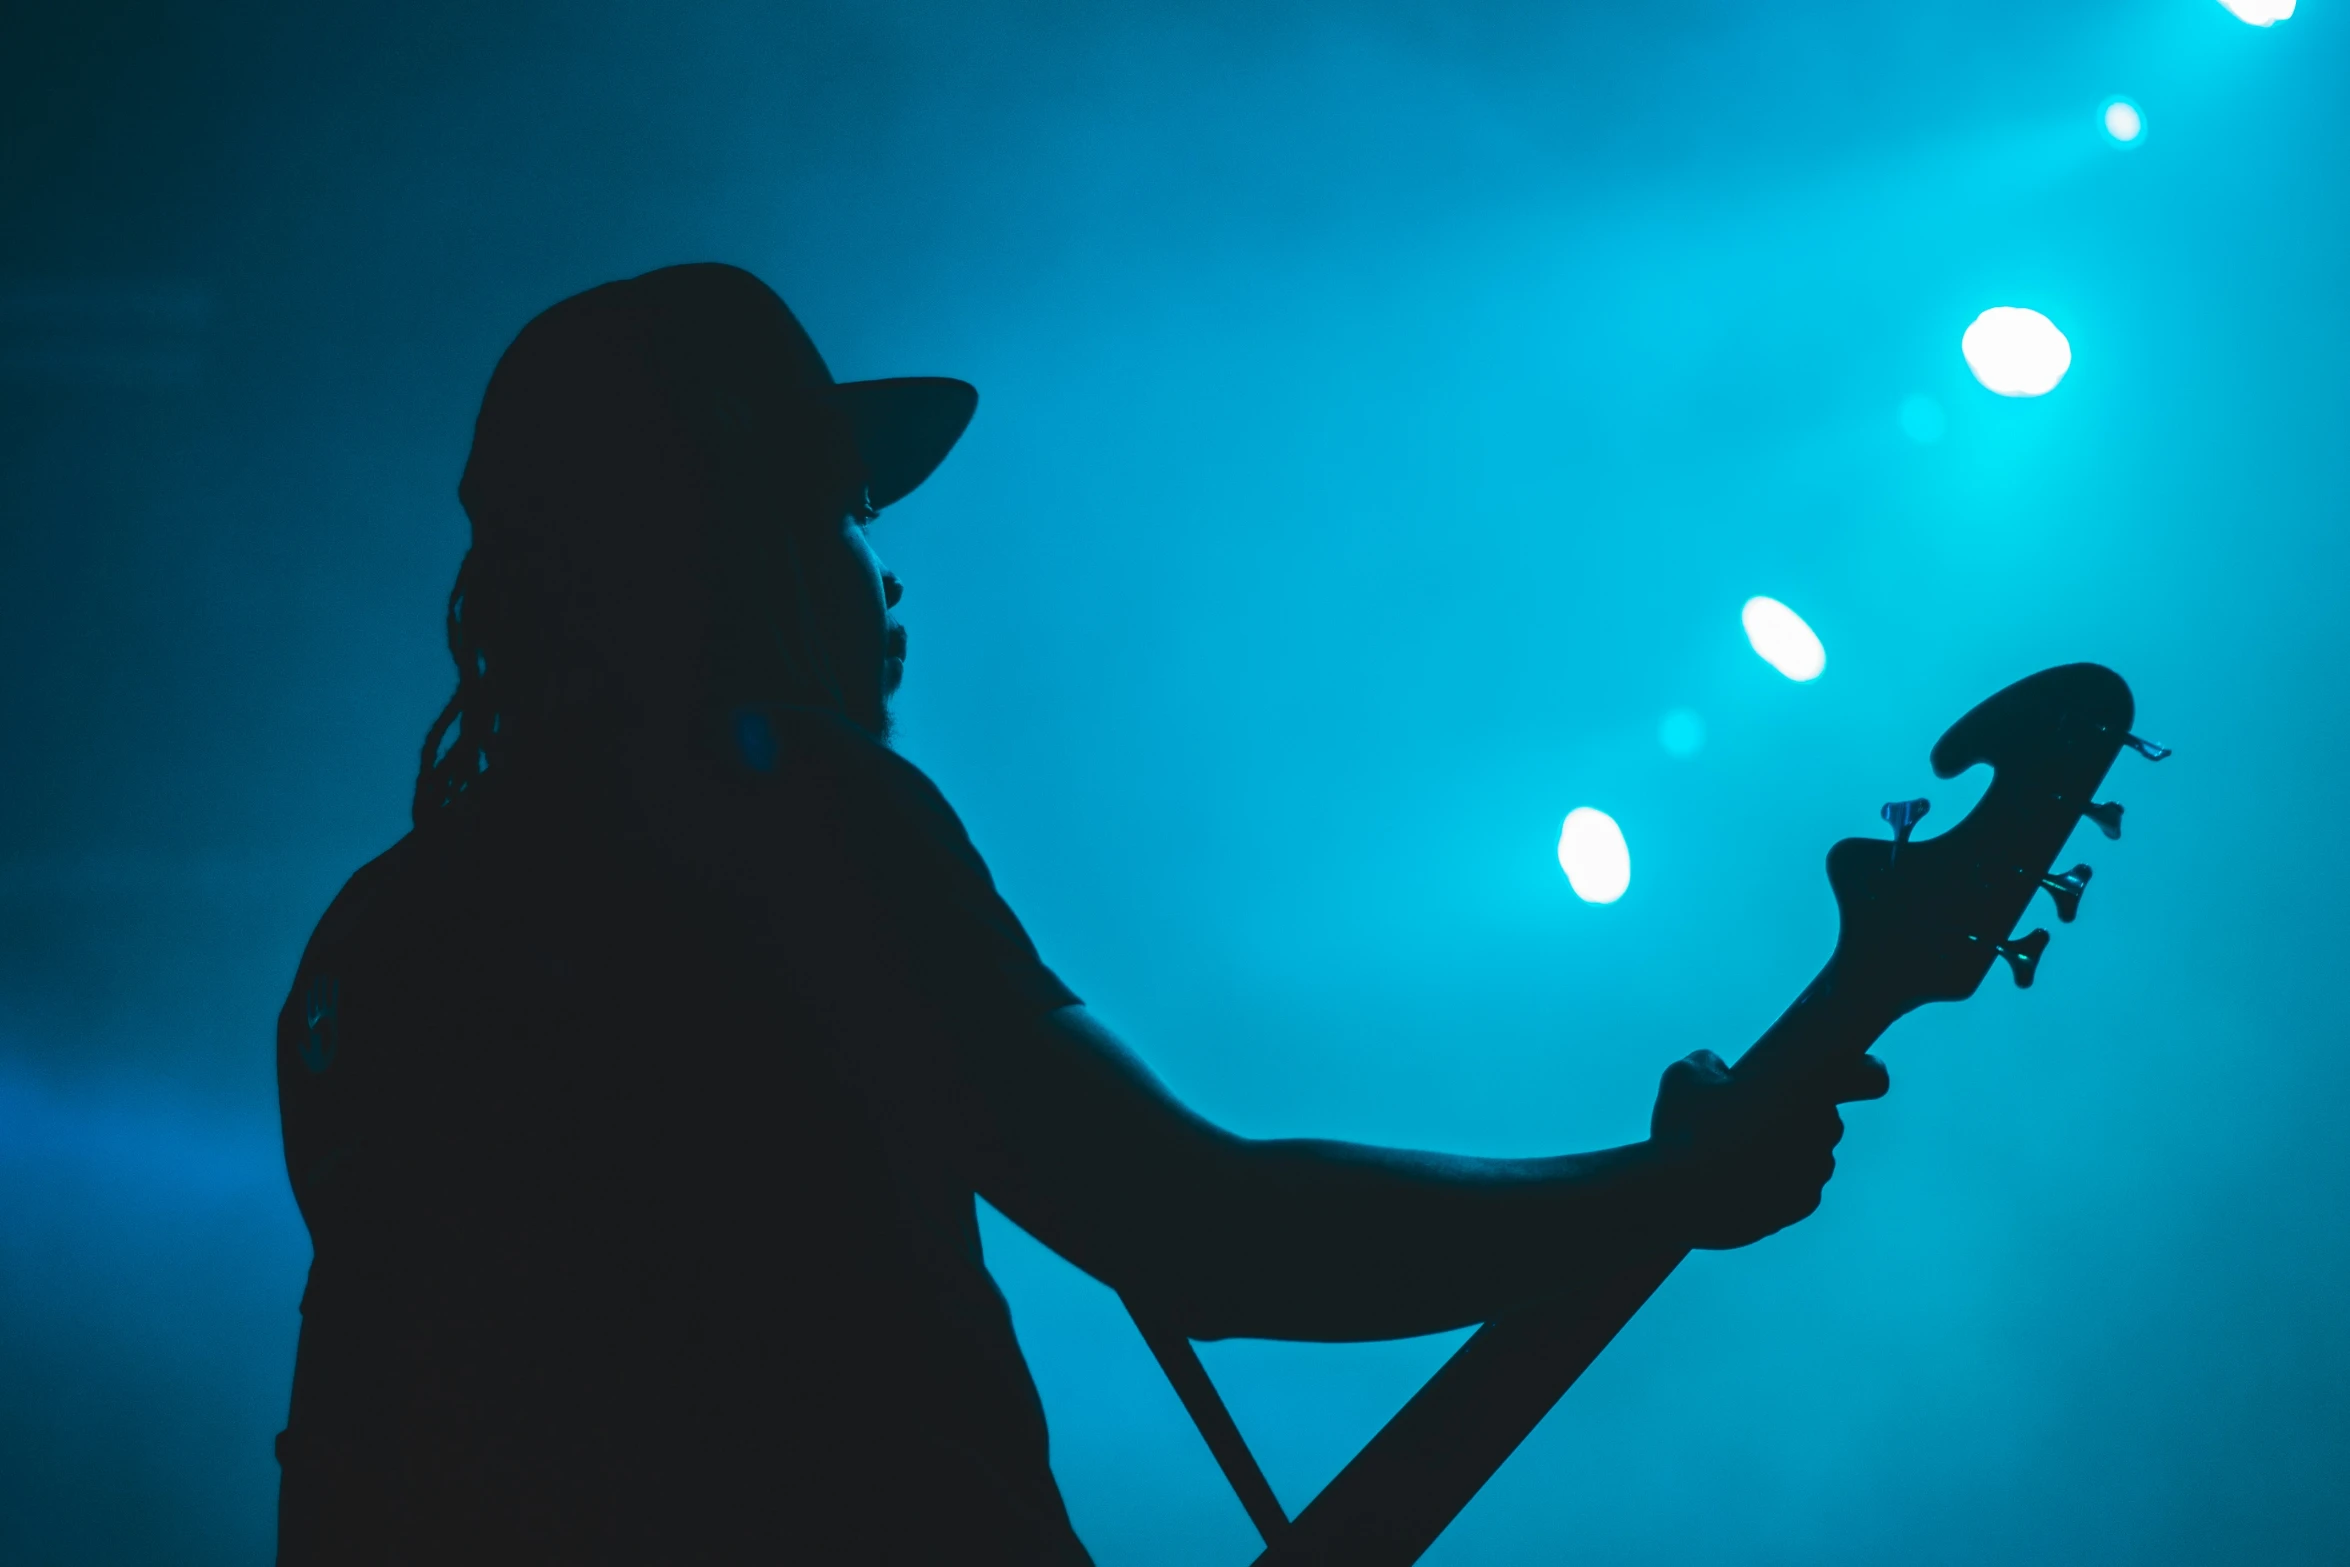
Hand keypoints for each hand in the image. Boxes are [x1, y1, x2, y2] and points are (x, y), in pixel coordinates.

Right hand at [1647, 1049, 1889, 1249]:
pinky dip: (1780, 1182)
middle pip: (1826, 1118)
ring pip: (1813, 1155)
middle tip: (1757, 1115)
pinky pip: (1799, 1187)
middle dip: (1800, 1115)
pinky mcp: (1799, 1207)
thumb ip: (1708, 1063)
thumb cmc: (1683, 1131)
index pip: (1868, 1076)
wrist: (1676, 1198)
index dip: (1866, 1073)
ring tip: (1743, 1152)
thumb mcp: (1685, 1076)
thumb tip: (1714, 1066)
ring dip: (1789, 1151)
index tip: (1861, 1071)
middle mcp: (1821, 1133)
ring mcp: (1813, 1173)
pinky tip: (1745, 1178)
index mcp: (1805, 1091)